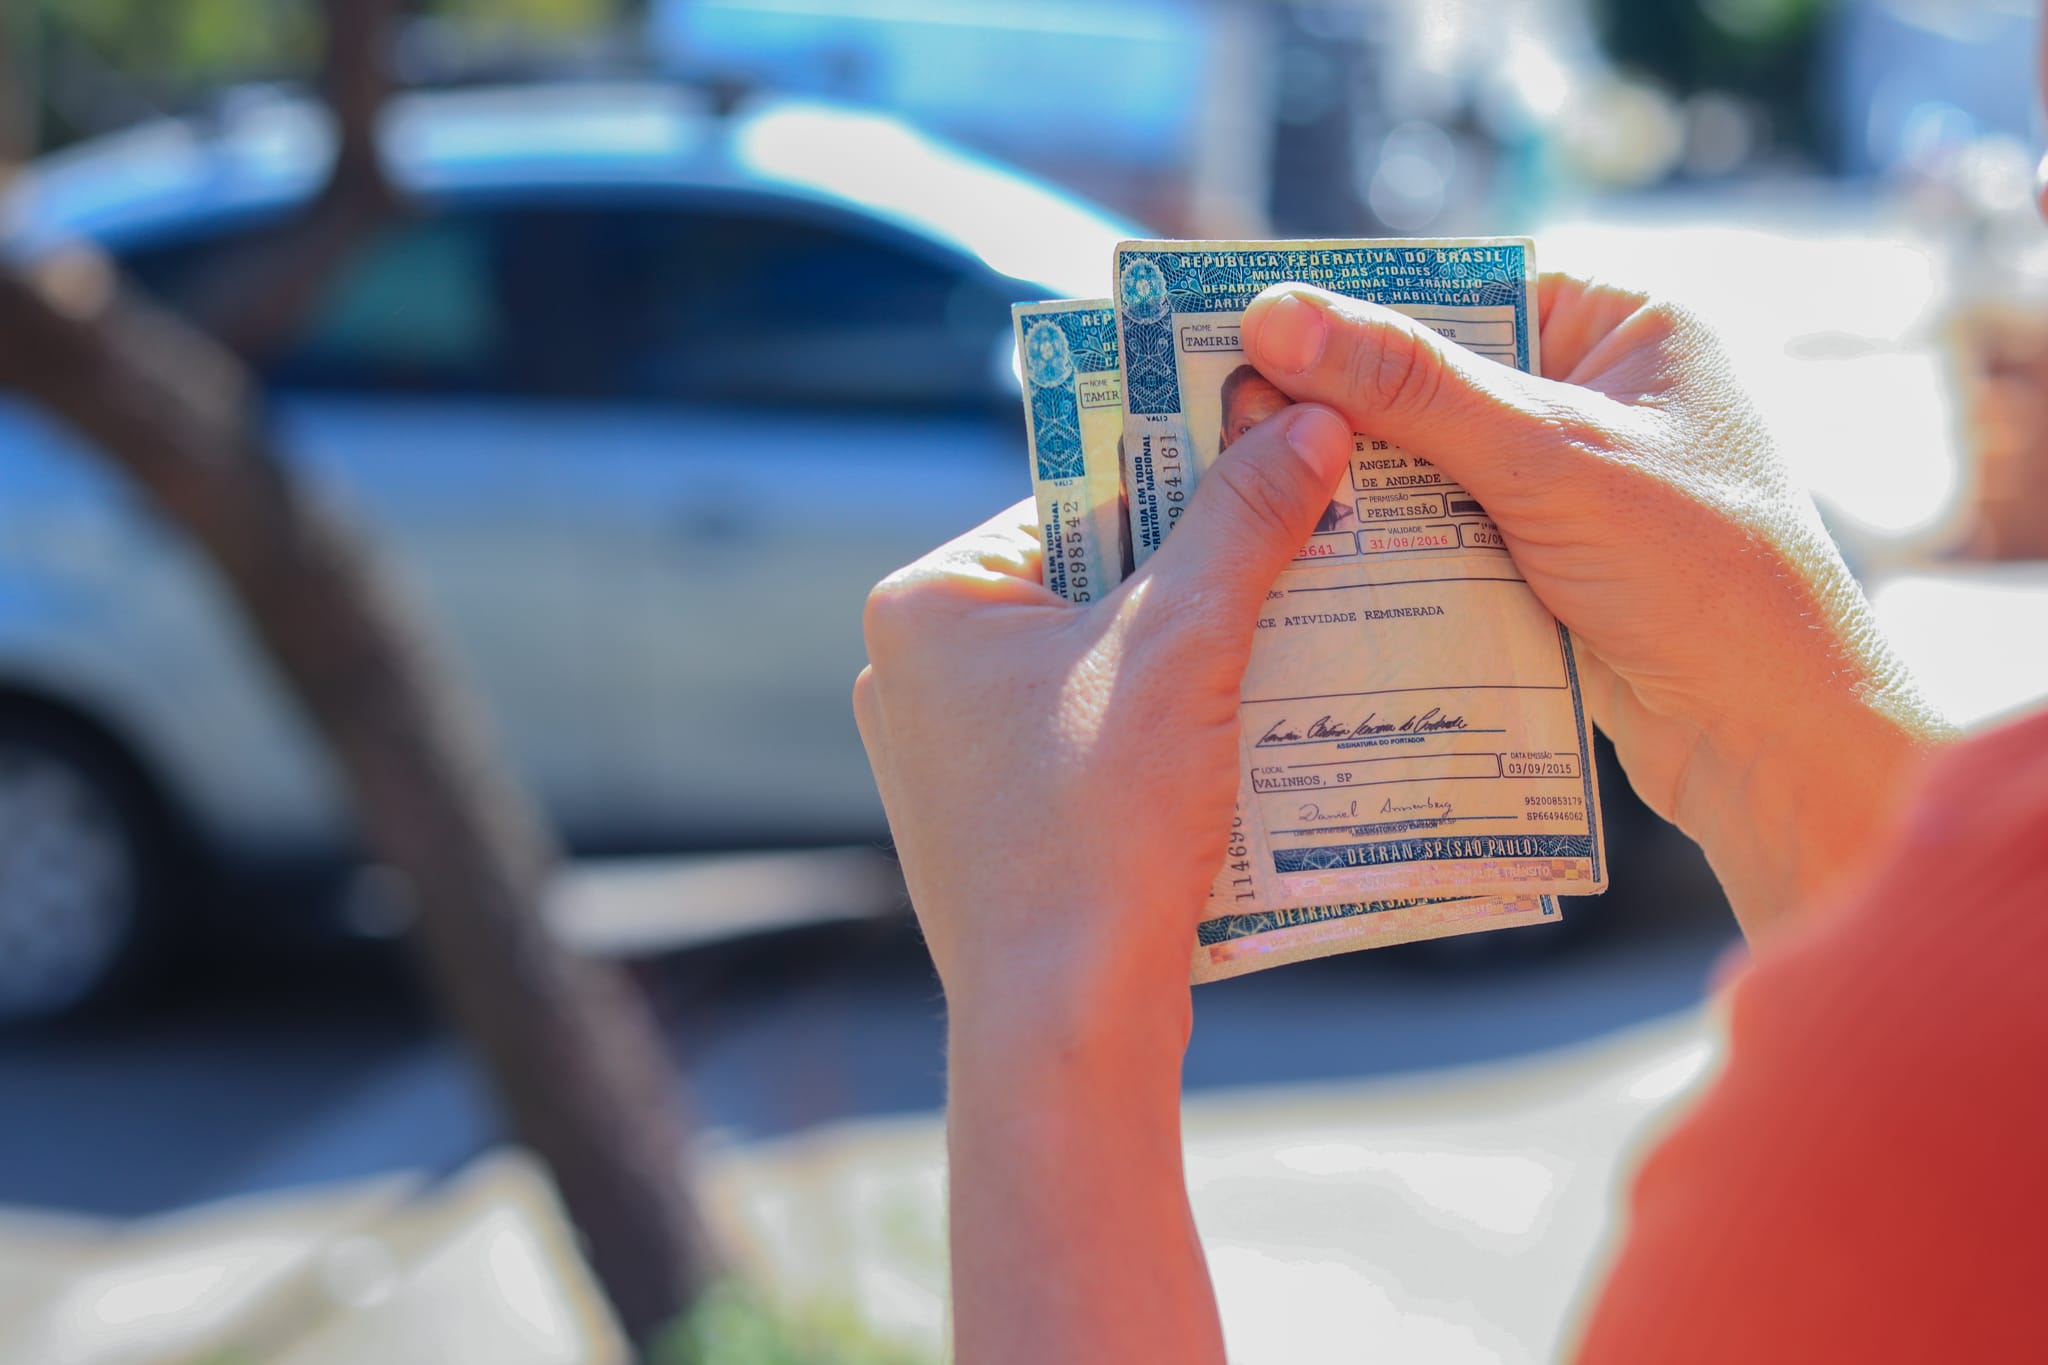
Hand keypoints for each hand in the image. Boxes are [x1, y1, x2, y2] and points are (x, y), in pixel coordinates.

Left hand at [854, 404, 1353, 1028]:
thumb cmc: (1097, 823)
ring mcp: (951, 755)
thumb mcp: (1183, 645)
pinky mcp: (996, 822)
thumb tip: (1308, 417)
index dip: (1187, 479)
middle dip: (1204, 575)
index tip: (1280, 464)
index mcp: (927, 603)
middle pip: (1096, 580)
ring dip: (1199, 656)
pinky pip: (1096, 740)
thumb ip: (1244, 522)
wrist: (1065, 1022)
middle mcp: (918, 672)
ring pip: (1104, 665)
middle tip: (1310, 548)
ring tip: (1303, 635)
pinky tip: (1251, 733)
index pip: (1077, 496)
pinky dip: (1169, 732)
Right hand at [1240, 277, 1953, 932]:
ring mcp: (1575, 487)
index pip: (1464, 293)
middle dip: (1344, 418)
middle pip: (1436, 384)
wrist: (1772, 738)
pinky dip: (1388, 553)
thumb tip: (1274, 318)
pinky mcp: (1550, 566)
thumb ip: (1409, 387)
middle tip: (1228, 429)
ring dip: (1357, 494)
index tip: (1248, 337)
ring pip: (1431, 470)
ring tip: (1247, 498)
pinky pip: (1445, 538)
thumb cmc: (1699, 573)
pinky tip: (1308, 563)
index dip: (1357, 315)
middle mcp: (1603, 393)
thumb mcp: (1544, 458)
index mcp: (1631, 326)